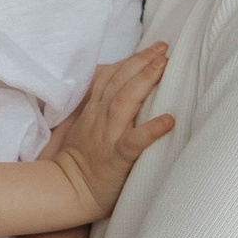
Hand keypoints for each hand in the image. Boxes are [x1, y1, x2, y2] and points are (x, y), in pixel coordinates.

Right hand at [48, 44, 173, 222]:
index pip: (113, 77)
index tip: (154, 47)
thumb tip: (111, 89)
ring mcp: (108, 136)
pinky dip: (152, 130)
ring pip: (125, 102)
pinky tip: (169, 120)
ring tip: (163, 65)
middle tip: (164, 46)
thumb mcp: (82, 126)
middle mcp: (101, 118)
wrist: (67, 190)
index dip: (133, 60)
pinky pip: (135, 142)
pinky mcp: (117, 157)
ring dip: (144, 81)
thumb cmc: (78, 161)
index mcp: (94, 110)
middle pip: (121, 82)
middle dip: (142, 61)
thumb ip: (97, 106)